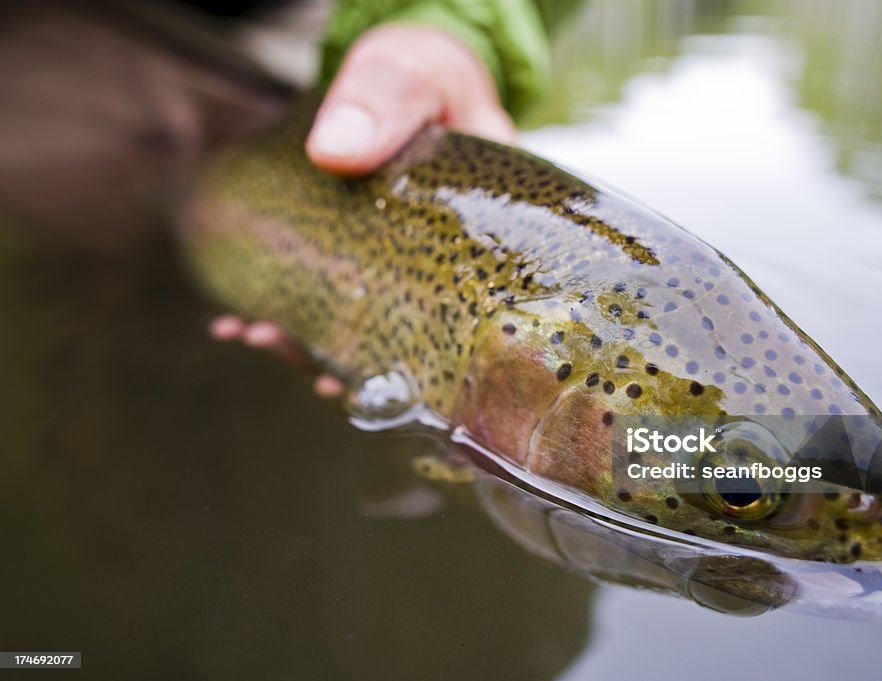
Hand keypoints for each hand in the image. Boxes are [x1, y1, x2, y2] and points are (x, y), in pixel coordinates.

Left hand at [212, 23, 516, 396]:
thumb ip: (385, 99)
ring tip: (252, 333)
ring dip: (305, 340)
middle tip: (282, 344)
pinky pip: (328, 293)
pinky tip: (240, 318)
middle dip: (338, 354)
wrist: (410, 66)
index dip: (413, 356)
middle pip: (400, 333)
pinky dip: (286, 309)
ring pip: (360, 323)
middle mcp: (443, 265)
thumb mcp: (413, 71)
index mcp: (479, 238)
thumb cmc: (426, 69)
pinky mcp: (360, 256)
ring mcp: (399, 266)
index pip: (459, 315)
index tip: (358, 368)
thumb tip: (333, 154)